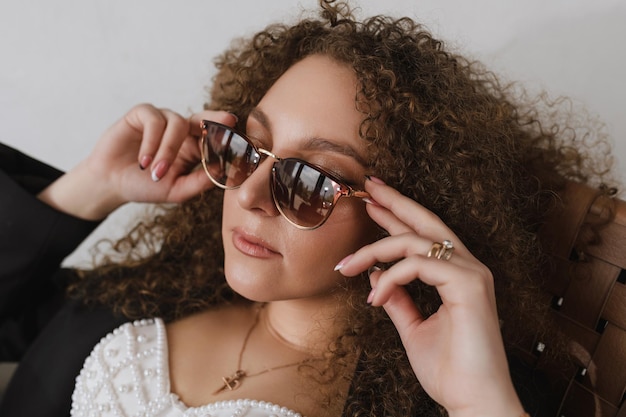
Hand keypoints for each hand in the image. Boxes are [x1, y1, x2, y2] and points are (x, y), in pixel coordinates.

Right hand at [38, 104, 236, 219]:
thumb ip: (199, 181)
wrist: (111, 184)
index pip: (215, 138)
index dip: (226, 137)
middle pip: (204, 118)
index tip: (239, 140)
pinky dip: (152, 142)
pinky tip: (143, 162)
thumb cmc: (145, 186)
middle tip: (229, 121)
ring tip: (156, 172)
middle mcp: (181, 131)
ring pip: (178, 123)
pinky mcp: (142, 114)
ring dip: (169, 149)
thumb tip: (223, 172)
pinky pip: (155, 120)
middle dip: (217, 118)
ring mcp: (162, 120)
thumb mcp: (176, 190)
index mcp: (194, 147)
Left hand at [336, 177, 524, 416]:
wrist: (472, 401)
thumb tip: (377, 276)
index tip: (372, 204)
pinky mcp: (469, 285)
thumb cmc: (450, 370)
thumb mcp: (413, 328)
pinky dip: (391, 277)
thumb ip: (398, 300)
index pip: (422, 236)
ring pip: (415, 241)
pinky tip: (375, 297)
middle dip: (394, 202)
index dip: (397, 216)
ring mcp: (471, 273)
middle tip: (367, 187)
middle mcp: (467, 268)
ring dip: (374, 250)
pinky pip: (419, 265)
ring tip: (347, 266)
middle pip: (426, 222)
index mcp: (456, 276)